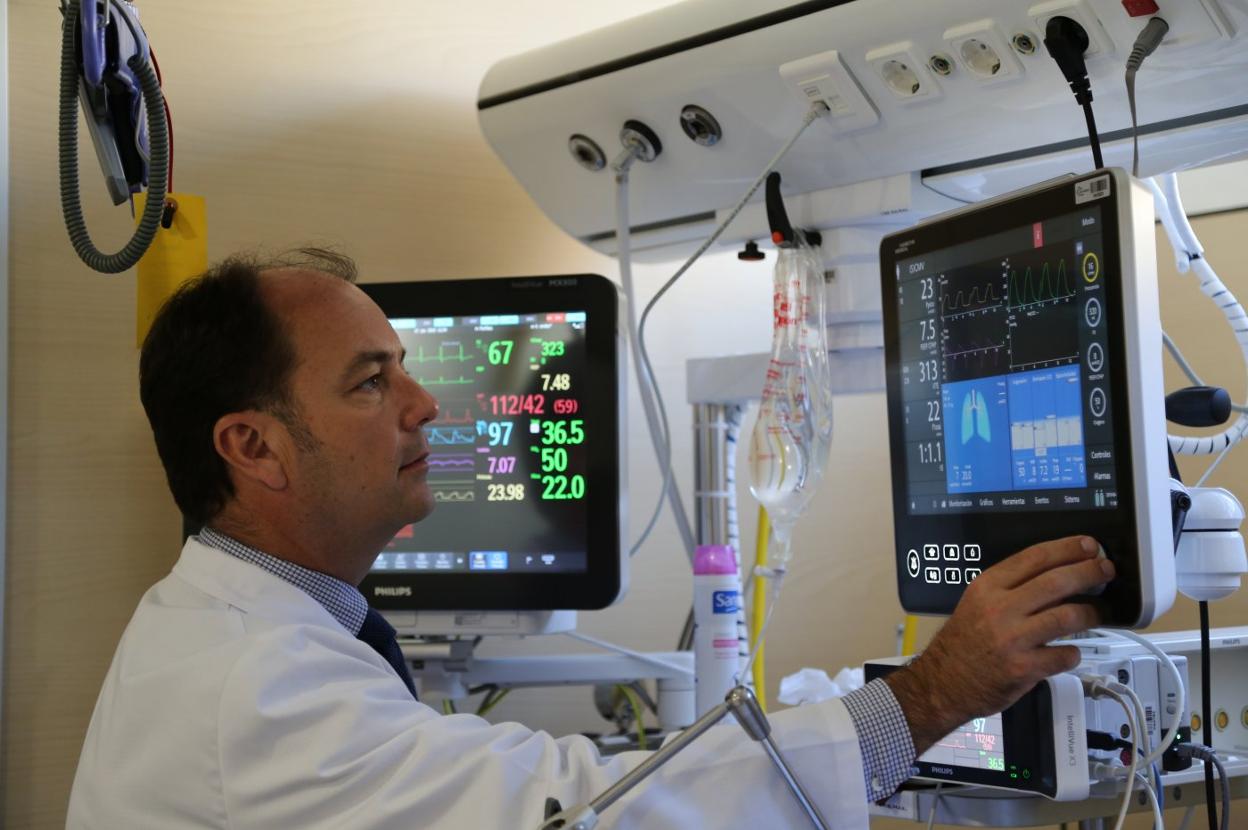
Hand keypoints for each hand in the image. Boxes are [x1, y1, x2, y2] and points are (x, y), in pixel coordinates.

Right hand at [885, 536, 1112, 753]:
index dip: (1068, 549)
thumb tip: (1058, 575)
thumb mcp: (977, 602)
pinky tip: (1070, 652)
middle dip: (1089, 572)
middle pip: (1057, 582)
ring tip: (1097, 613)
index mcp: (988, 587)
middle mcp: (1000, 609)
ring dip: (1091, 613)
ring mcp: (1013, 639)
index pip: (1035, 558)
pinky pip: (1064, 655)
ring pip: (1068, 617)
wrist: (944, 682)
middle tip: (1105, 570)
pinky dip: (1073, 653)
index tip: (1088, 546)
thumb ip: (1011, 588)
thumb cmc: (964, 642)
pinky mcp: (1024, 668)